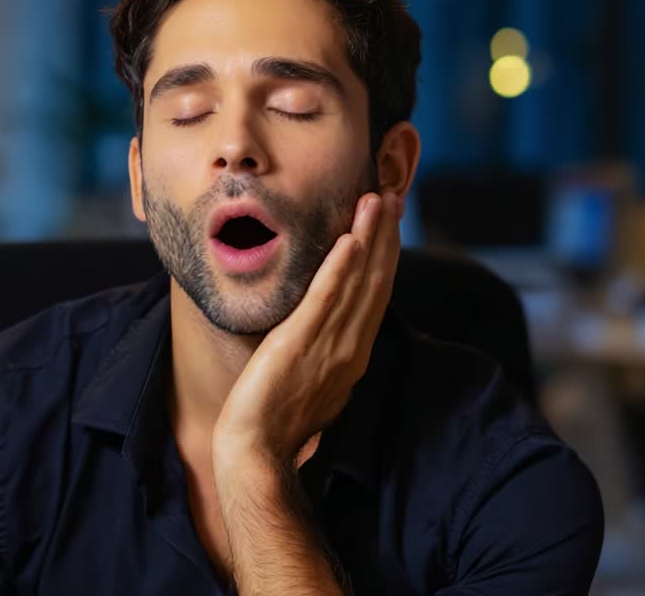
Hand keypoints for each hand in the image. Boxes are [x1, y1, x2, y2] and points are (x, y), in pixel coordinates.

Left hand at [211, 189, 402, 467]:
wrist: (255, 450)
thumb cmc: (277, 418)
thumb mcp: (312, 376)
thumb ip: (326, 349)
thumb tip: (327, 327)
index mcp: (354, 352)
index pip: (376, 294)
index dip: (385, 254)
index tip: (388, 220)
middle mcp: (350, 346)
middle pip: (375, 281)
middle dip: (385, 236)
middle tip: (389, 195)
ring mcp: (329, 346)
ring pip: (358, 283)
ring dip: (369, 239)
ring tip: (375, 201)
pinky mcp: (300, 344)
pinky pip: (325, 301)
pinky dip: (340, 270)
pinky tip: (348, 241)